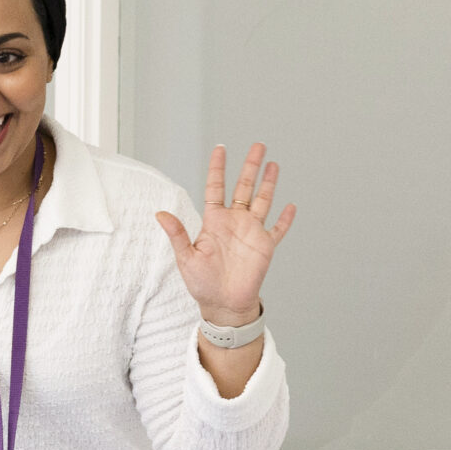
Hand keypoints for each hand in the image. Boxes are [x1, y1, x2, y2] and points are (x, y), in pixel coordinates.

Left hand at [158, 142, 294, 325]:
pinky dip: (285, 219)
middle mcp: (234, 222)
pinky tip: (290, 206)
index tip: (221, 149)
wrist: (223, 304)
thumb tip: (159, 213)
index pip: (216, 188)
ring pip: (263, 200)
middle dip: (251, 166)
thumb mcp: (185, 257)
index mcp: (214, 222)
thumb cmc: (201, 283)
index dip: (218, 168)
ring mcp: (251, 232)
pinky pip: (278, 229)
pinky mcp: (265, 246)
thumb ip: (177, 234)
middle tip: (258, 145)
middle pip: (244, 187)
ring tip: (273, 163)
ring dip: (269, 183)